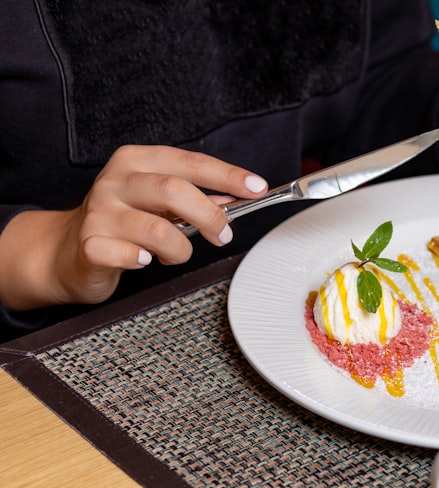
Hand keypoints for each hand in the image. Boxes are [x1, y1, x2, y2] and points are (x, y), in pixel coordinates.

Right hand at [0, 145, 266, 309]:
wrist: (67, 252)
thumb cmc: (123, 223)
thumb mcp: (158, 201)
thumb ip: (195, 196)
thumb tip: (238, 198)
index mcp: (136, 161)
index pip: (190, 162)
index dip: (228, 175)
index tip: (258, 187)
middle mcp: (115, 181)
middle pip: (175, 191)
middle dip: (209, 216)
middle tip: (222, 235)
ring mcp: (99, 212)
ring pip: (159, 229)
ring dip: (181, 249)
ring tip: (177, 254)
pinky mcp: (90, 244)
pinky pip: (130, 255)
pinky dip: (146, 261)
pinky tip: (144, 260)